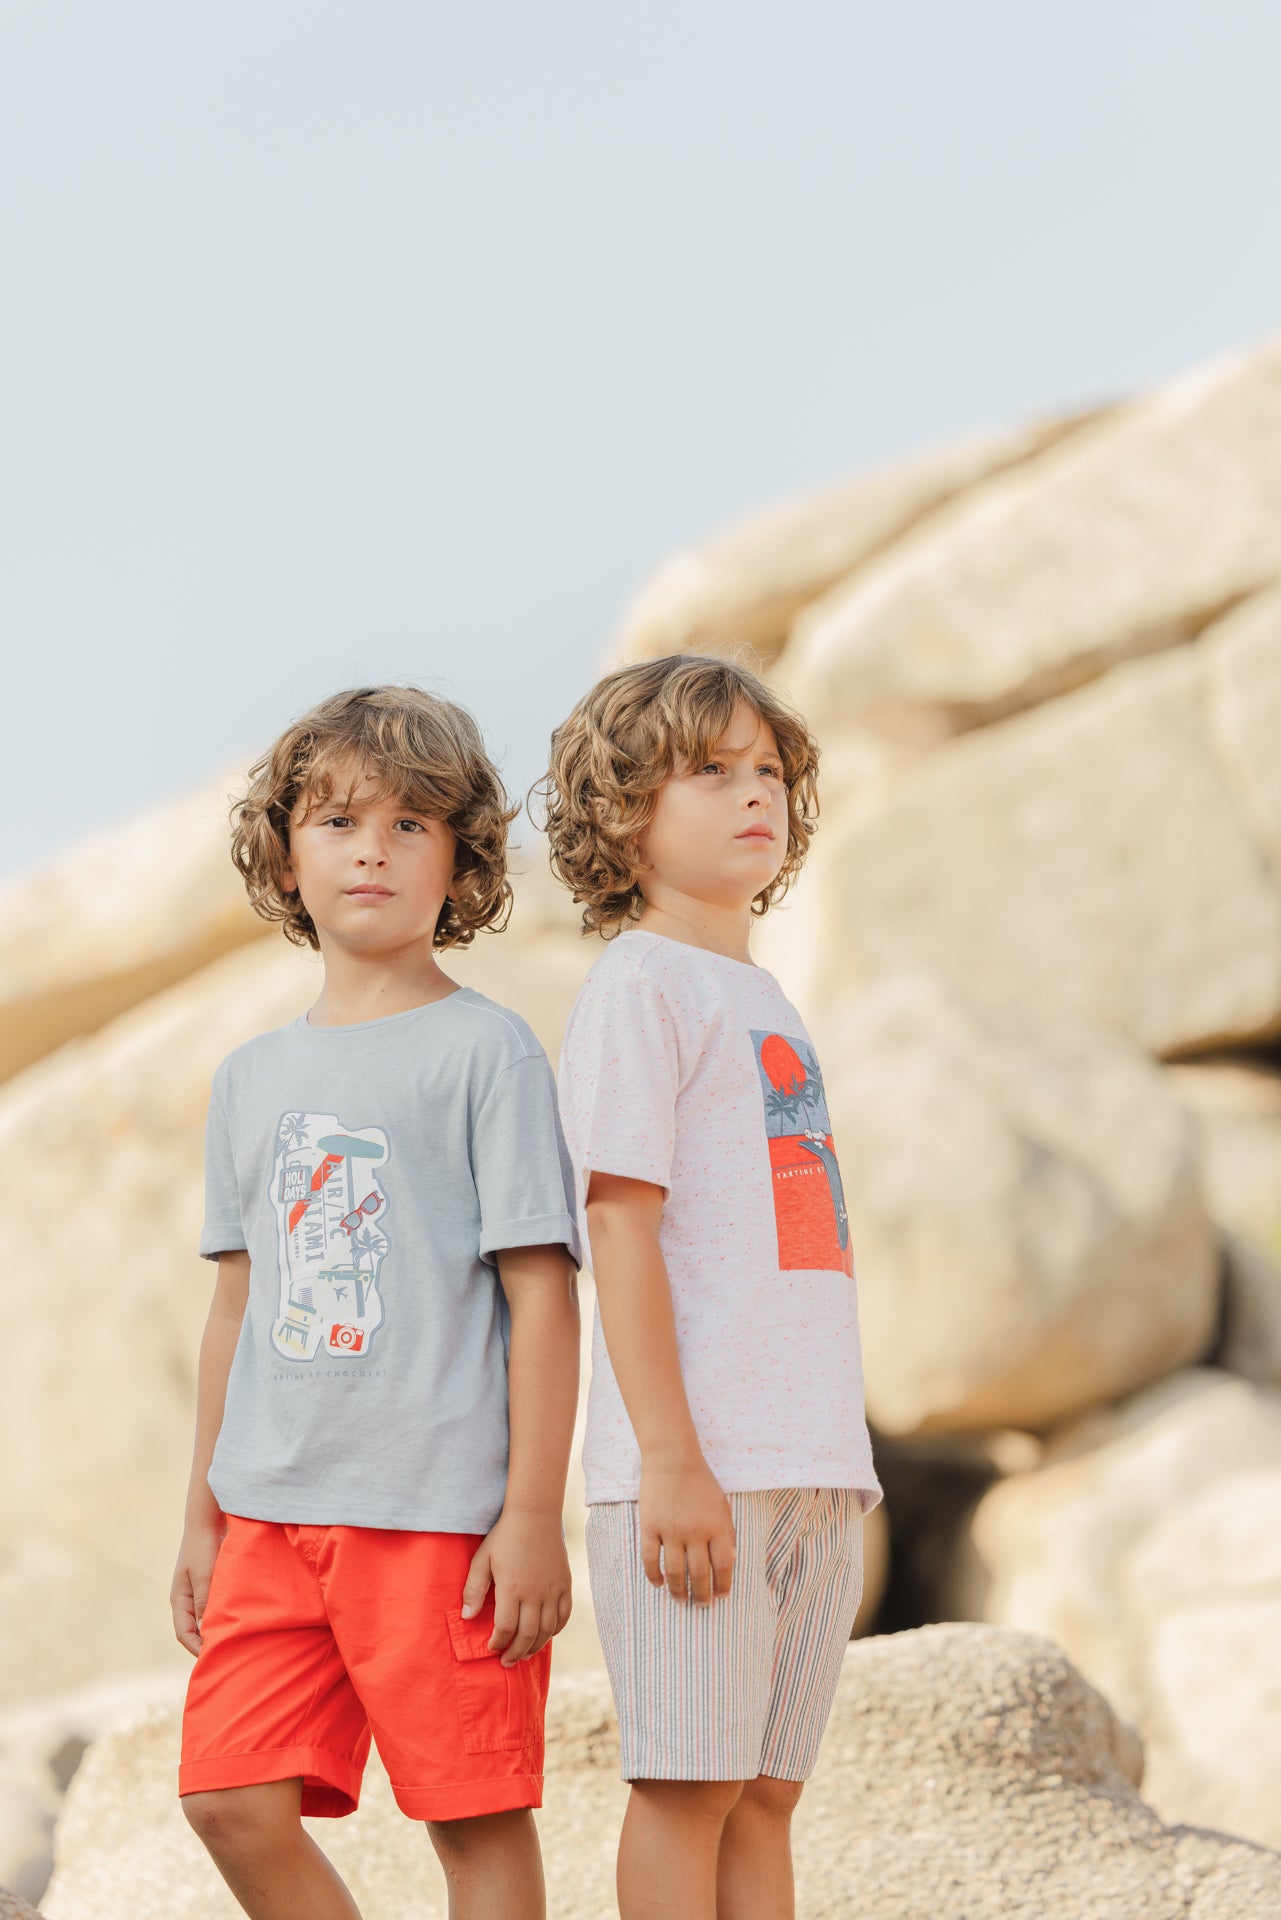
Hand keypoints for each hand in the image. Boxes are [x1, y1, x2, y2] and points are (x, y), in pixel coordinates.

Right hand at [170, 1520, 224, 1655]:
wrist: (208, 1520)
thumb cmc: (203, 1547)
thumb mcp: (203, 1575)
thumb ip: (204, 1601)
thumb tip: (205, 1630)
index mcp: (179, 1599)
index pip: (184, 1633)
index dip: (196, 1648)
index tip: (213, 1657)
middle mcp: (187, 1599)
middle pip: (194, 1630)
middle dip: (207, 1644)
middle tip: (227, 1655)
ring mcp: (199, 1592)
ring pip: (206, 1619)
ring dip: (217, 1630)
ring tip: (235, 1641)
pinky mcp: (211, 1584)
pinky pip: (216, 1607)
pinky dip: (224, 1615)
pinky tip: (240, 1620)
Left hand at [461, 1509, 571, 1666]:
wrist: (535, 1515)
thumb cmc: (505, 1537)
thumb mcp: (482, 1559)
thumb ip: (473, 1589)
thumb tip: (467, 1617)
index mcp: (512, 1588)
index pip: (506, 1628)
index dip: (498, 1643)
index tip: (492, 1647)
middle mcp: (535, 1593)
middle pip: (527, 1635)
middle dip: (515, 1653)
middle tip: (507, 1661)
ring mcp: (553, 1590)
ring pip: (547, 1630)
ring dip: (535, 1647)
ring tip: (524, 1654)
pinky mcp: (565, 1584)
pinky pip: (564, 1616)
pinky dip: (555, 1630)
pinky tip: (545, 1635)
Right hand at [639, 1453, 735, 1605]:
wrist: (673, 1458)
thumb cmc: (701, 1482)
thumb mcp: (722, 1504)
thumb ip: (727, 1532)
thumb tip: (730, 1561)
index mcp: (716, 1526)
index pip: (723, 1565)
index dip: (723, 1584)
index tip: (721, 1595)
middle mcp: (695, 1532)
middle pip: (699, 1574)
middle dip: (701, 1594)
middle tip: (701, 1604)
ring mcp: (670, 1530)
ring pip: (674, 1572)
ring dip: (678, 1590)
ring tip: (681, 1599)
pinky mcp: (650, 1527)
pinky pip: (650, 1559)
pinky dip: (654, 1575)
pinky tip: (658, 1583)